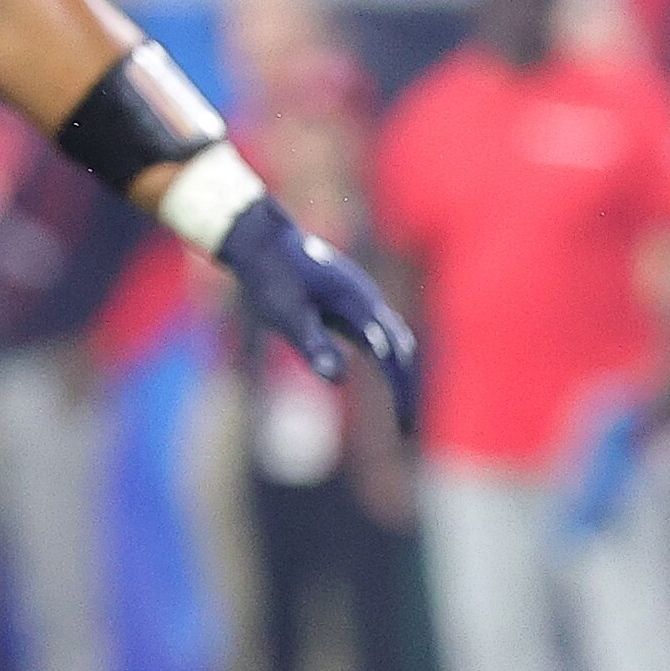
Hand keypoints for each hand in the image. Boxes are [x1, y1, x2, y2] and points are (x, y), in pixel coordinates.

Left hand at [220, 193, 418, 432]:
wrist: (263, 241)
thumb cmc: (271, 280)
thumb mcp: (287, 317)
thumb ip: (314, 345)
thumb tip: (340, 380)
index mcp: (359, 304)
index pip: (392, 357)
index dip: (400, 393)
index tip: (402, 428)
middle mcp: (369, 299)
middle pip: (403, 350)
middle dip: (407, 389)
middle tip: (405, 429)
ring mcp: (364, 298)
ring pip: (396, 339)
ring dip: (401, 374)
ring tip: (399, 410)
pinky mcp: (354, 300)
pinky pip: (382, 332)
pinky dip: (389, 359)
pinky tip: (382, 375)